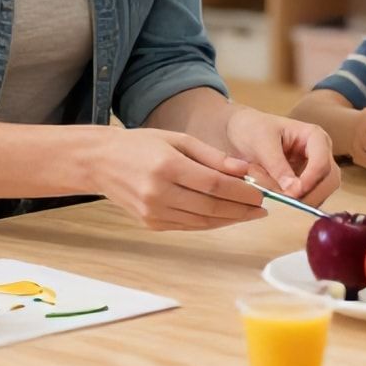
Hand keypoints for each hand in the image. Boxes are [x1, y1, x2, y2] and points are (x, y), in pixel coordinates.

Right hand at [87, 126, 268, 230]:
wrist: (102, 162)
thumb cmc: (142, 145)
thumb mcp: (178, 139)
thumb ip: (212, 156)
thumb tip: (245, 171)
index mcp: (167, 166)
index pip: (214, 184)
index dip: (241, 192)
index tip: (262, 193)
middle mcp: (159, 192)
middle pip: (211, 206)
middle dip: (241, 209)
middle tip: (263, 207)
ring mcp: (154, 212)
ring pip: (202, 221)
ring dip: (230, 219)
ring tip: (251, 214)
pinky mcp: (151, 224)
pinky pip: (189, 226)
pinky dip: (211, 223)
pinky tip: (227, 217)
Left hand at [227, 107, 341, 204]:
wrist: (240, 131)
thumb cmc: (252, 130)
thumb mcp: (262, 145)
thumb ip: (277, 166)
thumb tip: (293, 190)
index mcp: (315, 137)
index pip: (322, 162)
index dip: (310, 180)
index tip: (291, 194)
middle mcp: (321, 153)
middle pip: (329, 180)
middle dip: (310, 195)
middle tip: (286, 206)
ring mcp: (316, 169)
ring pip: (322, 192)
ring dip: (303, 202)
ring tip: (279, 203)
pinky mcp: (307, 182)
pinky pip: (310, 197)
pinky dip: (297, 204)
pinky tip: (281, 204)